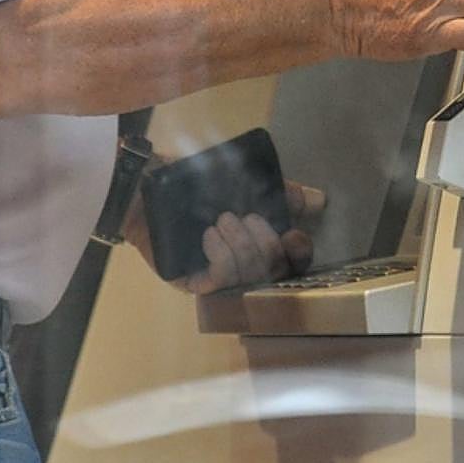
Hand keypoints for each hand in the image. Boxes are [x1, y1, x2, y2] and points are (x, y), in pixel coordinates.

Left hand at [124, 178, 326, 294]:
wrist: (143, 182)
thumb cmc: (191, 180)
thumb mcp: (242, 180)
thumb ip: (280, 192)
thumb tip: (319, 200)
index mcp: (258, 240)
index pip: (293, 261)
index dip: (299, 253)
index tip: (292, 234)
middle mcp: (241, 264)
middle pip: (275, 273)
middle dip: (265, 244)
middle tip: (245, 217)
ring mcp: (216, 277)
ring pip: (249, 277)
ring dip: (241, 246)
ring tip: (221, 220)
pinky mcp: (192, 283)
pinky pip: (219, 280)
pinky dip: (221, 256)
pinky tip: (209, 235)